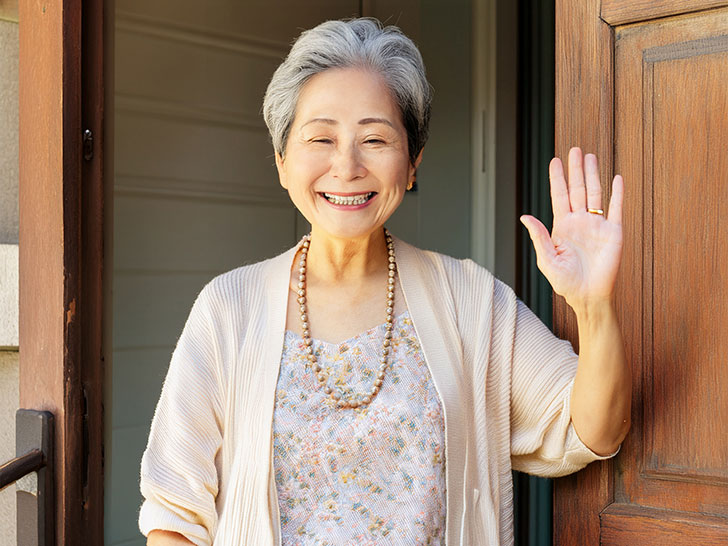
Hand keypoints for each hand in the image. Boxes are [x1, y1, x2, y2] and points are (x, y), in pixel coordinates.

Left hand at [520, 147, 623, 308]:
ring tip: (590, 156)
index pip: (559, 197)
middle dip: (575, 170)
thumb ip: (539, 236)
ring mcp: (597, 226)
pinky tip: (616, 178)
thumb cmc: (566, 282)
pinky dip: (617, 193)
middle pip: (577, 189)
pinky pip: (616, 209)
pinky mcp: (614, 232)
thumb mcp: (547, 260)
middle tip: (574, 149)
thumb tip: (524, 216)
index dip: (557, 179)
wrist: (588, 297)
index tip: (554, 161)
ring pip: (595, 194)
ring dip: (593, 175)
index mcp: (562, 227)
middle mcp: (580, 222)